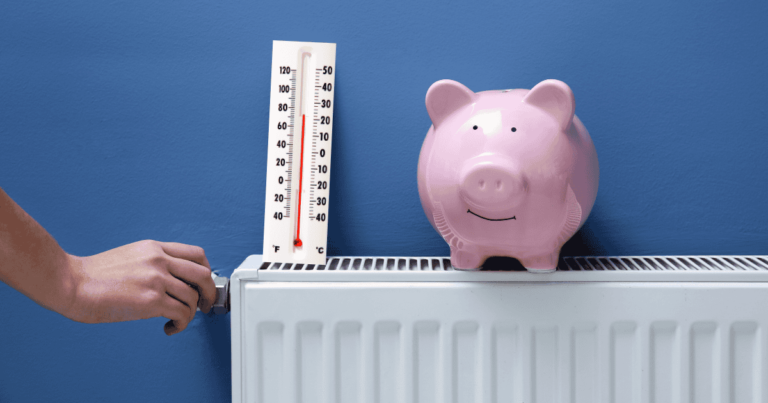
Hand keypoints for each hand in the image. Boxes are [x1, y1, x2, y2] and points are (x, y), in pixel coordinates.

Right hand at [66, 240, 216, 334]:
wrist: (72, 283)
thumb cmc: (94, 275)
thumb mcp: (130, 256)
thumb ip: (153, 263)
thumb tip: (174, 282)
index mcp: (154, 248)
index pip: (196, 254)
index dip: (206, 271)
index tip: (204, 284)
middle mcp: (159, 260)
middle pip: (203, 274)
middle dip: (210, 293)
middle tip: (206, 305)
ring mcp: (157, 279)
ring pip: (193, 297)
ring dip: (191, 313)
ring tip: (177, 320)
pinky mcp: (151, 299)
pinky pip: (182, 313)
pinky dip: (181, 324)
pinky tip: (170, 327)